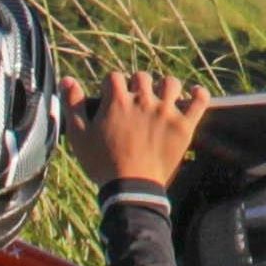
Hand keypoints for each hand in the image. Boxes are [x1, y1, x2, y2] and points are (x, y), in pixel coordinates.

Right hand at [65, 70, 210, 189]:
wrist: (131, 188)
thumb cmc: (102, 163)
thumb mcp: (79, 135)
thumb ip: (72, 105)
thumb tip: (66, 80)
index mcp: (117, 100)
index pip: (114, 77)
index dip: (111, 87)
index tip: (111, 99)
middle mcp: (143, 99)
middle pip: (142, 77)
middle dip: (137, 86)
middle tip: (136, 101)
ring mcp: (166, 111)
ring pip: (170, 83)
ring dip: (165, 87)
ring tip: (163, 97)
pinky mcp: (184, 125)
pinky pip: (199, 101)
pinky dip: (199, 94)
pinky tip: (195, 93)